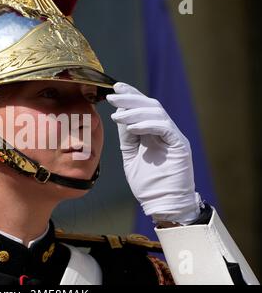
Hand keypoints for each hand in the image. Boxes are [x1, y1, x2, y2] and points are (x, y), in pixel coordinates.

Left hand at [106, 83, 201, 224]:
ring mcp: (173, 137)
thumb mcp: (131, 155)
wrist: (163, 204)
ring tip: (117, 115)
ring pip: (157, 113)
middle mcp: (165, 131)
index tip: (114, 88)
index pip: (143, 108)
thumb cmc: (147, 184)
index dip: (130, 95)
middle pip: (150, 105)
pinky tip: (132, 128)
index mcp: (153, 132)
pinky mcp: (180, 146)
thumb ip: (127, 136)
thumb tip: (119, 115)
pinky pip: (164, 127)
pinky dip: (147, 125)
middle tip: (112, 96)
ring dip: (134, 112)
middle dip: (130, 99)